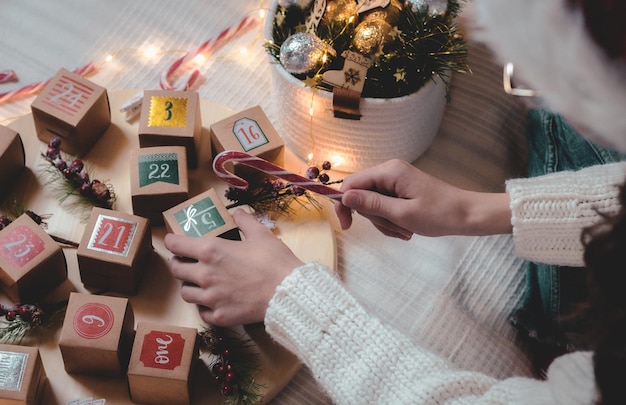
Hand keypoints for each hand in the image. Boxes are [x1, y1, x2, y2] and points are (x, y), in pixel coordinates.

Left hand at [164, 209, 303, 326]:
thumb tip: (236, 213)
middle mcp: (204, 275)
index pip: (176, 245)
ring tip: (198, 283)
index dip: (172, 241)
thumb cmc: (274, 261)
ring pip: (185, 293)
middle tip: (185, 261)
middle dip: (178, 263)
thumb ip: (244, 221)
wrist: (287, 292)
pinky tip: (213, 302)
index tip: (173, 240)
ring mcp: (210, 298)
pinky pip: (201, 312)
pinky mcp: (219, 316)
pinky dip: (204, 306)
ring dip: (189, 286)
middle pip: (176, 270)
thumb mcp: (260, 234)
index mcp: (210, 250)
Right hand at [334, 159, 511, 237]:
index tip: (347, 226)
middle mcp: (390, 171)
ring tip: (405, 230)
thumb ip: (372, 205)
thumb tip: (345, 197)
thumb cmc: (440, 214)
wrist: (466, 215)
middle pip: (362, 195)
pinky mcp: (401, 189)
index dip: (344, 204)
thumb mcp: (402, 213)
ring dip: (385, 222)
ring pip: (372, 205)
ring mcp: (396, 180)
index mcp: (390, 171)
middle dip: (374, 217)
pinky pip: (384, 207)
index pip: (352, 183)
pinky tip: (407, 228)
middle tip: (395, 228)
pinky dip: (392, 221)